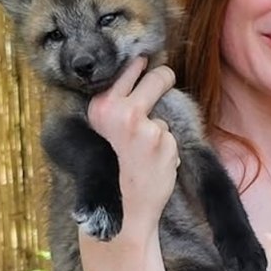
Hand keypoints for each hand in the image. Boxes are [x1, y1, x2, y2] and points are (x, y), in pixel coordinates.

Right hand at [86, 56, 179, 237]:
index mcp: (100, 107)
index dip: (141, 65)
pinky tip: (154, 163)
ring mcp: (144, 125)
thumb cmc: (112, 169)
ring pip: (165, 111)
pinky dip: (166, 147)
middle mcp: (120, 111)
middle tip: (165, 79)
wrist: (122, 210)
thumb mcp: (107, 131)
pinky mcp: (163, 140)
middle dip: (165, 78)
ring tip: (144, 150)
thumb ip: (121, 105)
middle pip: (158, 76)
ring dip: (161, 128)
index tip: (145, 60)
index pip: (129, 68)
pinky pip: (170, 134)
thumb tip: (145, 71)